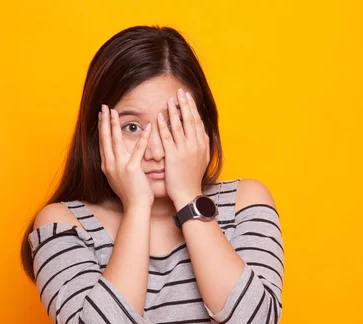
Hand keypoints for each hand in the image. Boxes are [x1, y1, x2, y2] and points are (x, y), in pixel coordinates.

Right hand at [98, 103, 153, 208]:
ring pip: (116, 141)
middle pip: (106, 138)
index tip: (101, 115)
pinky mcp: (131, 169)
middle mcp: (110, 164)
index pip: (103, 142)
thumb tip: (117, 157)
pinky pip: (137, 150)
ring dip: (115, 125)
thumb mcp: (118, 178)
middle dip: (104, 121)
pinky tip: (147, 127)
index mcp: (106, 165)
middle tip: (104, 106)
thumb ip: (117, 166)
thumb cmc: (130, 194)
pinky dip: (143, 138)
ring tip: (115, 112)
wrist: (135, 207)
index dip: (101, 128)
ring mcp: (119, 167)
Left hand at [156, 88, 209, 208]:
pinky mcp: (174, 156)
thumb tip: (200, 133)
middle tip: (180, 91)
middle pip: (190, 120)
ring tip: (171, 99)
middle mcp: (196, 145)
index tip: (188, 97)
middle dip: (185, 104)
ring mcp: (185, 150)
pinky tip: (160, 116)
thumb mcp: (201, 159)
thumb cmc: (192, 178)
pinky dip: (164, 126)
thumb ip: (201, 145)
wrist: (188, 193)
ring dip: (174, 111)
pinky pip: (168, 138)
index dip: (192, 108)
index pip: (198, 122)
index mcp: (202, 145)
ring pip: (180, 126)